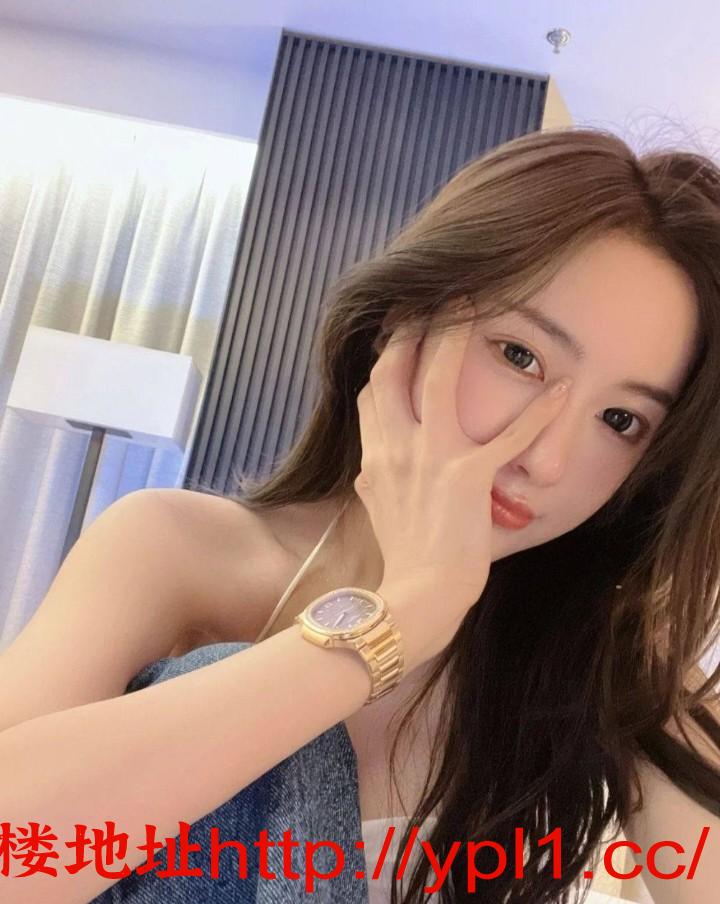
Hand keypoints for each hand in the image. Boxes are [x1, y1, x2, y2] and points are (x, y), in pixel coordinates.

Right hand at [354, 315, 571, 662]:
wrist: (415, 596)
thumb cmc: (403, 556)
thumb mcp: (375, 509)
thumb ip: (371, 478)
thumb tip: (367, 466)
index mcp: (375, 454)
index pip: (374, 388)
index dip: (388, 352)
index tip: (404, 327)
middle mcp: (396, 447)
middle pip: (399, 367)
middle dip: (417, 324)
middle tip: (440, 294)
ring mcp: (431, 459)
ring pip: (442, 379)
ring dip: (461, 335)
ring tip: (482, 304)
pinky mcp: (468, 479)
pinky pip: (510, 436)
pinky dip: (540, 411)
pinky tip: (562, 388)